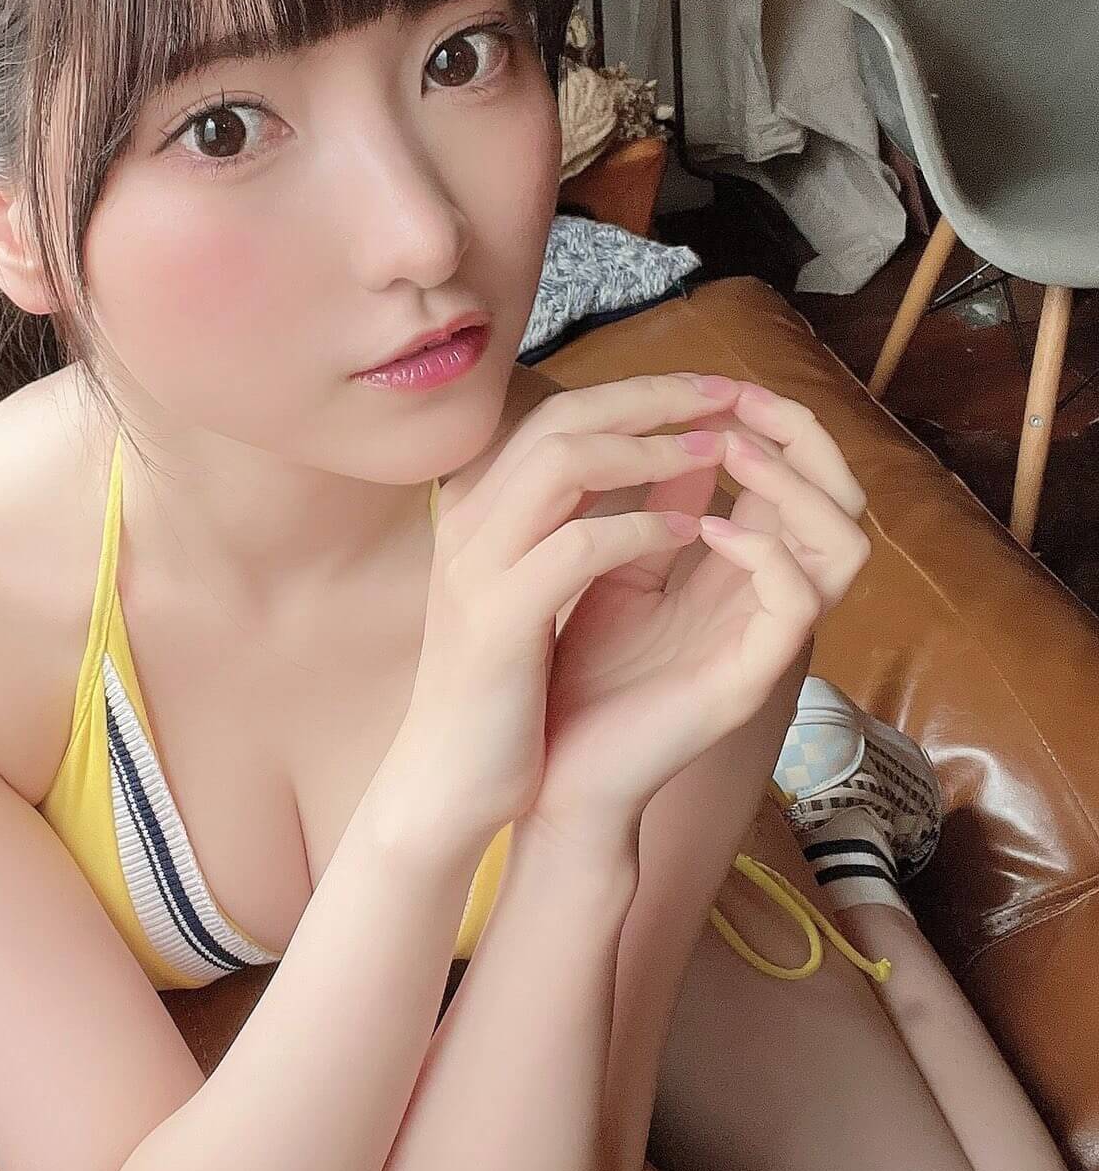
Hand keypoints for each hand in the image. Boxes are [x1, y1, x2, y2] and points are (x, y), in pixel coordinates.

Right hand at [395, 373, 749, 858]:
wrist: (443, 778)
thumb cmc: (501, 686)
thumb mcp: (538, 587)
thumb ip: (582, 521)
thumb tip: (662, 460)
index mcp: (476, 510)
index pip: (556, 414)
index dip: (635, 392)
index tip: (704, 392)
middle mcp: (468, 522)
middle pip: (561, 418)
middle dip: (653, 399)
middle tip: (727, 397)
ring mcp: (476, 566)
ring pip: (564, 463)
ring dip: (650, 451)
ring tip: (715, 456)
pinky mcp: (498, 620)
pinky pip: (577, 546)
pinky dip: (639, 530)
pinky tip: (688, 537)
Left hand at [528, 381, 870, 848]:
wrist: (555, 766)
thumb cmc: (585, 671)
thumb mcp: (622, 565)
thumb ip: (662, 505)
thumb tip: (685, 431)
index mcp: (745, 569)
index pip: (801, 477)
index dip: (775, 420)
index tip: (721, 383)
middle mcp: (771, 600)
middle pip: (846, 499)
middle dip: (803, 436)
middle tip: (743, 401)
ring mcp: (769, 640)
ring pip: (847, 546)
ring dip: (795, 484)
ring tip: (730, 452)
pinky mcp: (752, 679)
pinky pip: (799, 603)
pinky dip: (766, 552)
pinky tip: (707, 529)